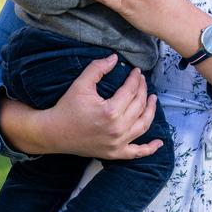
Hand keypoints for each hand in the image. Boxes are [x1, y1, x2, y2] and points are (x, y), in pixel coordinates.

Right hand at [41, 54, 162, 159]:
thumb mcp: (80, 84)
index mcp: (110, 111)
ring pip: (143, 125)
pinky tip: (158, 143)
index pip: (131, 90)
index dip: (136, 79)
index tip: (137, 71)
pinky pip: (136, 153)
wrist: (53, 132)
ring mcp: (117, 143)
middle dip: (143, 90)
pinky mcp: (114, 153)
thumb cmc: (66, 108)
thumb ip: (98, 68)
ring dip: (151, 111)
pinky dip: (149, 149)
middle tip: (142, 81)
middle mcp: (117, 129)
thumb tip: (115, 58)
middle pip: (139, 105)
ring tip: (153, 99)